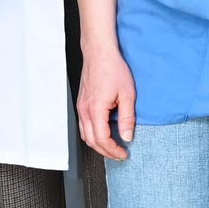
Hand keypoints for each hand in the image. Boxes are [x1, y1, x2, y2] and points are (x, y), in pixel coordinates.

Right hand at [77, 44, 136, 159]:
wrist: (99, 53)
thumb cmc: (113, 69)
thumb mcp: (127, 94)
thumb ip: (127, 118)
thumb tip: (127, 136)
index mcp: (96, 109)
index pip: (102, 139)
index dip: (113, 150)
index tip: (124, 153)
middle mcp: (85, 110)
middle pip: (91, 141)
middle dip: (106, 152)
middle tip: (119, 154)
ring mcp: (81, 107)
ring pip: (85, 135)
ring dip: (98, 145)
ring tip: (112, 147)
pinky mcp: (81, 104)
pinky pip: (83, 126)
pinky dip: (92, 135)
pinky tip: (103, 133)